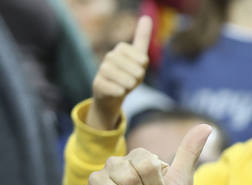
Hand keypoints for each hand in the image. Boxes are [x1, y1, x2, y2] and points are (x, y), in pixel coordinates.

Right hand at [86, 15, 152, 129]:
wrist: (113, 94)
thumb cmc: (128, 75)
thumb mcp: (139, 59)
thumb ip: (142, 38)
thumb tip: (147, 17)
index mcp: (121, 49)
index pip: (142, 58)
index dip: (143, 67)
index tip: (139, 68)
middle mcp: (110, 56)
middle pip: (135, 70)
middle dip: (138, 78)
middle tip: (133, 80)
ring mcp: (102, 69)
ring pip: (124, 79)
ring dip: (130, 85)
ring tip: (126, 86)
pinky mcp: (98, 84)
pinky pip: (114, 88)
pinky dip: (120, 92)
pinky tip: (119, 91)